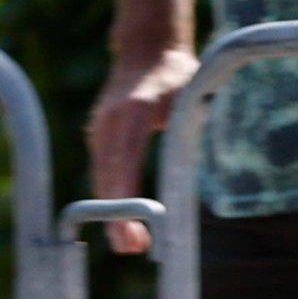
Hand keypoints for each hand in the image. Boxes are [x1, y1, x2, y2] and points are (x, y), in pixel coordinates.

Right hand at [81, 46, 196, 254]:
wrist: (145, 50)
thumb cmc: (176, 73)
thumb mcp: (191, 94)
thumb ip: (190, 125)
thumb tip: (200, 166)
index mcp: (135, 110)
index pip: (126, 158)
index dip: (126, 193)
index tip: (130, 222)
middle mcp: (111, 120)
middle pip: (109, 174)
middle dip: (118, 214)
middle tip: (131, 248)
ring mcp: (99, 128)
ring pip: (103, 177)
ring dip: (113, 211)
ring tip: (131, 244)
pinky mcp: (97, 137)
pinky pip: (103, 172)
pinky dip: (111, 197)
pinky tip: (123, 222)